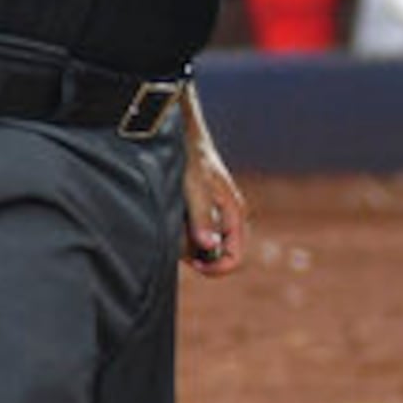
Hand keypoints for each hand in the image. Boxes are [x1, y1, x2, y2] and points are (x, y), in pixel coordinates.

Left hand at [180, 89, 248, 276]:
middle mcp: (225, 219)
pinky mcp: (198, 212)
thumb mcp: (195, 186)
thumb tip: (209, 247)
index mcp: (233, 215)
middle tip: (175, 236)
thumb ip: (202, 216)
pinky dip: (177, 231)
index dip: (216, 268)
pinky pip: (190, 233)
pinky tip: (168, 213)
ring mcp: (212, 216)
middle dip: (195, 253)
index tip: (193, 263)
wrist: (179, 134)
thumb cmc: (190, 157)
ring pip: (200, 245)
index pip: (234, 257)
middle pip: (215, 255)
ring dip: (183, 241)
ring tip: (170, 218)